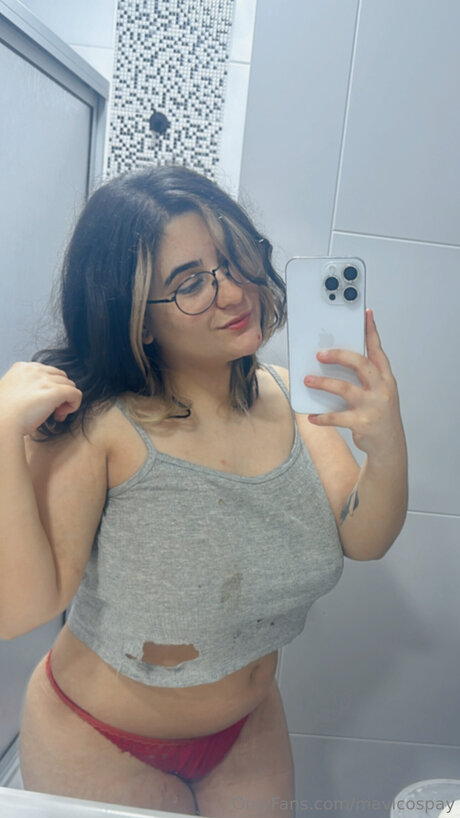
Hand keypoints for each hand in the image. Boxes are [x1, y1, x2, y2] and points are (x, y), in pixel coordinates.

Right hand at [0, 361, 81, 435]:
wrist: (1, 424)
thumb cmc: (4, 415)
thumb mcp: (11, 392)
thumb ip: (24, 387)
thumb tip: (39, 395)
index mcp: (22, 368)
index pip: (47, 372)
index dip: (48, 387)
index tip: (42, 402)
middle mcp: (34, 369)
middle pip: (60, 376)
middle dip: (60, 392)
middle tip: (52, 410)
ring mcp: (45, 380)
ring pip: (70, 385)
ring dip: (65, 400)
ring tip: (55, 415)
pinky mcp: (55, 391)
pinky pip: (76, 394)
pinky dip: (74, 405)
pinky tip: (60, 416)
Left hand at [304, 309, 404, 459]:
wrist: (389, 445)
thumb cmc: (379, 413)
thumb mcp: (379, 392)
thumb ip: (364, 377)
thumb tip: (335, 360)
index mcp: (385, 378)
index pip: (378, 350)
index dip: (371, 331)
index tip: (365, 314)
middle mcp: (382, 389)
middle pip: (360, 364)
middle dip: (340, 355)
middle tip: (320, 354)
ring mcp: (373, 406)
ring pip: (345, 389)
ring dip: (323, 384)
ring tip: (307, 381)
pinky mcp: (362, 423)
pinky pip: (337, 417)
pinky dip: (322, 417)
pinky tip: (311, 416)